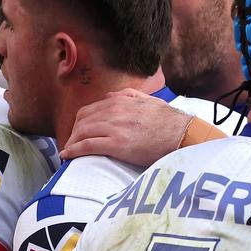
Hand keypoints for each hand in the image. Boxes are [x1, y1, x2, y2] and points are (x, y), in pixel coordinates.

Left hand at [62, 88, 190, 165]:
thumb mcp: (148, 101)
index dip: (80, 122)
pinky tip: (67, 155)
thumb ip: (129, 96)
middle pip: (82, 120)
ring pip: (82, 132)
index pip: (89, 110)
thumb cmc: (169, 121)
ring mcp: (115, 127)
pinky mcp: (117, 144)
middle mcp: (114, 112)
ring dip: (71, 142)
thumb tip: (110, 96)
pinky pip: (88, 145)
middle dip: (73, 132)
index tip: (77, 131)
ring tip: (68, 150)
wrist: (183, 134)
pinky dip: (74, 149)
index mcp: (121, 102)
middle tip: (71, 143)